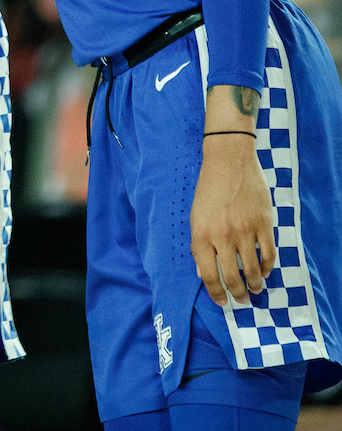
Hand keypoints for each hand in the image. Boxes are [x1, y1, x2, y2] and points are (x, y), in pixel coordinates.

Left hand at [190, 134, 275, 305]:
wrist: (228, 161)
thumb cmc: (209, 189)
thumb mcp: (195, 216)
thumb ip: (198, 246)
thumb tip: (203, 274)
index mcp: (201, 234)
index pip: (208, 275)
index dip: (216, 293)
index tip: (222, 302)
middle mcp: (223, 236)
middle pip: (232, 278)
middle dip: (238, 294)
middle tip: (241, 299)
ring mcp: (245, 230)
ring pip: (254, 270)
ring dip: (256, 285)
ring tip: (255, 289)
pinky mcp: (264, 224)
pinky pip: (269, 254)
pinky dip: (268, 268)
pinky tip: (266, 271)